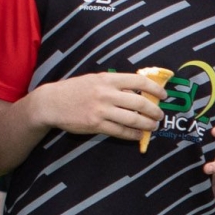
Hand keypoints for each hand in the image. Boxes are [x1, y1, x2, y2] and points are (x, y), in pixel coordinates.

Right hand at [26, 72, 162, 140]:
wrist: (51, 102)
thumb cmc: (75, 89)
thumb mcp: (95, 79)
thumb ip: (115, 84)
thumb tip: (139, 90)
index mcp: (107, 79)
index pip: (139, 81)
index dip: (155, 89)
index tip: (163, 95)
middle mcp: (106, 94)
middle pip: (139, 102)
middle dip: (154, 110)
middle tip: (160, 115)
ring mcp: (101, 110)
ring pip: (132, 119)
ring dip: (147, 124)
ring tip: (153, 126)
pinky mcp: (96, 125)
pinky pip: (120, 132)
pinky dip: (133, 135)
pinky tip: (138, 135)